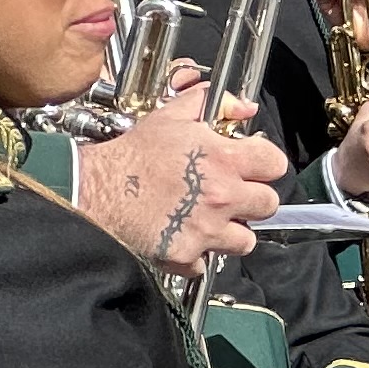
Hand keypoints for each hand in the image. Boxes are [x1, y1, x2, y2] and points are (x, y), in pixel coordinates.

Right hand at [75, 80, 285, 277]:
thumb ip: (215, 102)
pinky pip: (205, 264)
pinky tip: (184, 240)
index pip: (276, 165)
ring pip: (246, 241)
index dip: (265, 164)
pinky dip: (198, 257)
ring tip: (212, 222)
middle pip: (268, 205)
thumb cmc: (132, 153)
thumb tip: (245, 107)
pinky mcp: (185, 254)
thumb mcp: (173, 115)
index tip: (252, 166)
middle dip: (253, 200)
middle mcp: (223, 196)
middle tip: (231, 195)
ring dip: (233, 233)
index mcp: (225, 160)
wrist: (93, 189)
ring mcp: (206, 229)